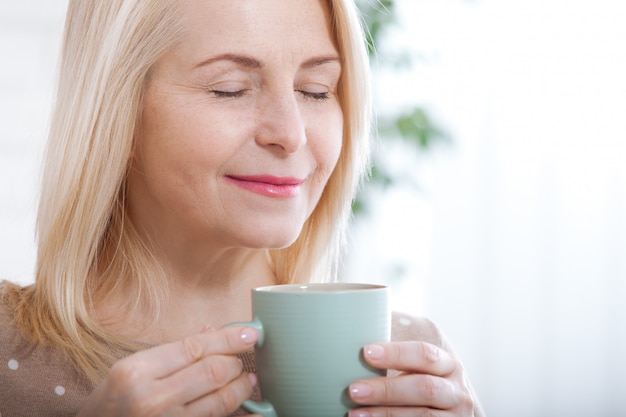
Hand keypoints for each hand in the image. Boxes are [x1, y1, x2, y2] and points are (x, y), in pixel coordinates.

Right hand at [77, 326, 258, 416]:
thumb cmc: (111, 401)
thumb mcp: (132, 367)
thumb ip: (176, 350)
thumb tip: (214, 331)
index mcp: (137, 371)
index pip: (196, 347)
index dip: (229, 338)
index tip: (250, 332)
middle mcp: (151, 398)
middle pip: (213, 372)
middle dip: (235, 361)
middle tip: (241, 357)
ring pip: (220, 399)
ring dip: (240, 385)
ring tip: (246, 377)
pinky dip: (230, 405)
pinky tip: (236, 396)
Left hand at [347, 341, 474, 416]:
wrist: (442, 415)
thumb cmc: (420, 386)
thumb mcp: (419, 371)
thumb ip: (398, 358)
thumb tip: (360, 336)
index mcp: (449, 365)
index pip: (425, 354)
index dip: (396, 353)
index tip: (366, 352)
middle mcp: (457, 391)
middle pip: (423, 387)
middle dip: (386, 390)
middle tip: (354, 390)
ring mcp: (456, 416)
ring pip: (421, 415)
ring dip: (385, 414)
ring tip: (355, 413)